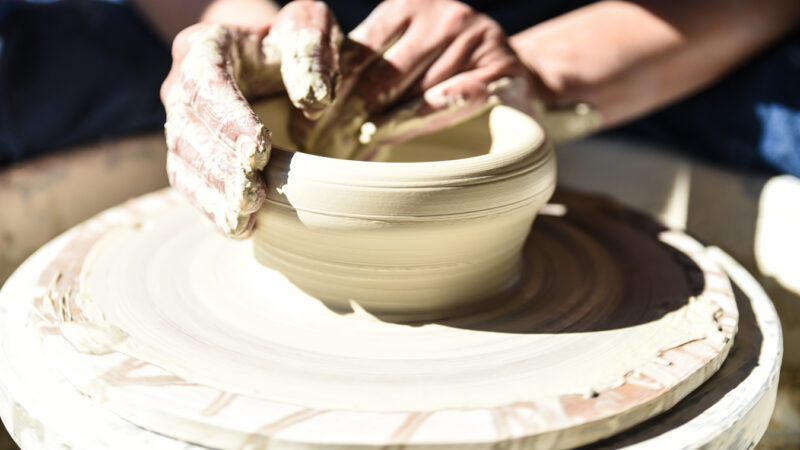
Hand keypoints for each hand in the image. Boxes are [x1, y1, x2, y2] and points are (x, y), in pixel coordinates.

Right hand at [161, 0, 341, 237]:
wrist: (271, 59)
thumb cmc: (292, 44)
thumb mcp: (310, 28)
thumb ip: (311, 49)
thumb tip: (314, 98)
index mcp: (207, 47)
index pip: (208, 83)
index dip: (229, 118)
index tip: (260, 149)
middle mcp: (183, 85)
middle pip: (188, 130)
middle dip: (220, 167)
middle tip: (252, 195)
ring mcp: (181, 123)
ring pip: (183, 162)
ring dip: (213, 194)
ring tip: (245, 217)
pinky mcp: (189, 155)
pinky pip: (189, 185)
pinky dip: (211, 209)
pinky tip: (238, 228)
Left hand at [293, 0, 536, 159]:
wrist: (512, 75)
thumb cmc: (443, 76)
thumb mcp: (403, 63)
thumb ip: (366, 76)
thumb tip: (310, 121)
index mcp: (408, 6)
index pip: (355, 53)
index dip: (326, 93)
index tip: (305, 129)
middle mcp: (441, 15)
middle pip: (379, 75)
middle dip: (346, 119)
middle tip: (322, 152)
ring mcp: (475, 37)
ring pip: (413, 92)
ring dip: (379, 130)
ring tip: (350, 157)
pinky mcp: (502, 67)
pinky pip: (456, 97)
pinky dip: (428, 117)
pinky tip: (402, 135)